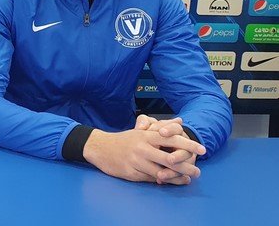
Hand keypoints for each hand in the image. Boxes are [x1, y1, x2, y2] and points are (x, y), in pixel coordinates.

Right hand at [83, 128, 205, 184]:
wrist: (100, 147)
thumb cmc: (124, 140)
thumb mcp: (142, 131)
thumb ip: (162, 127)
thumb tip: (180, 121)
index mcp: (146, 136)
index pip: (171, 139)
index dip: (188, 144)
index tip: (202, 150)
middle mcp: (142, 148)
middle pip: (169, 159)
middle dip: (186, 166)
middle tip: (198, 171)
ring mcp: (136, 161)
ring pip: (161, 172)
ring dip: (176, 177)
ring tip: (187, 179)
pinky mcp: (131, 172)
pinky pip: (150, 179)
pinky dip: (162, 181)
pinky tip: (170, 182)